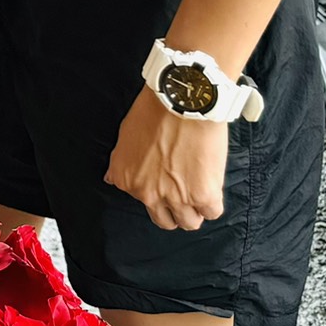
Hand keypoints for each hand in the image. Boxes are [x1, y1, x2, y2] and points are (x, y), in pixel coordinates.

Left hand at [103, 88, 228, 231]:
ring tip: (200, 191)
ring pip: (189, 222)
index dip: (159, 194)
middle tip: (184, 195)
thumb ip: (121, 164)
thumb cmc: (153, 112)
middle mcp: (147, 194)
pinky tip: (212, 185)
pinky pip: (211, 212)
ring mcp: (175, 197)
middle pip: (165, 221)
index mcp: (126, 179)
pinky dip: (213, 202)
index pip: (144, 204)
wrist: (181, 103)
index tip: (166, 183)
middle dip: (175, 211)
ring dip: (195, 210)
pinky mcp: (202, 195)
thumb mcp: (125, 138)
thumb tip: (111, 179)